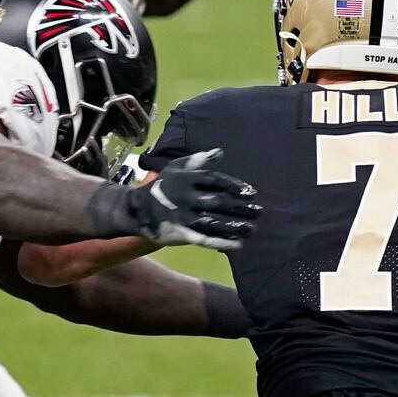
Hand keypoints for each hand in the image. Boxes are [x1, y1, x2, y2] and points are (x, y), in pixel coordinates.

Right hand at [125, 150, 259, 249]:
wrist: (139, 209)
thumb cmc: (164, 185)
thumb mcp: (177, 167)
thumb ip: (199, 160)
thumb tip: (220, 152)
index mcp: (188, 179)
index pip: (216, 181)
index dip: (235, 187)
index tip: (251, 193)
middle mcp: (187, 198)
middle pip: (219, 203)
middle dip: (241, 208)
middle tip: (258, 212)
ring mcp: (184, 217)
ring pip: (214, 222)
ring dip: (235, 226)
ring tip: (252, 229)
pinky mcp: (182, 234)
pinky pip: (205, 239)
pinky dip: (222, 242)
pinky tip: (238, 244)